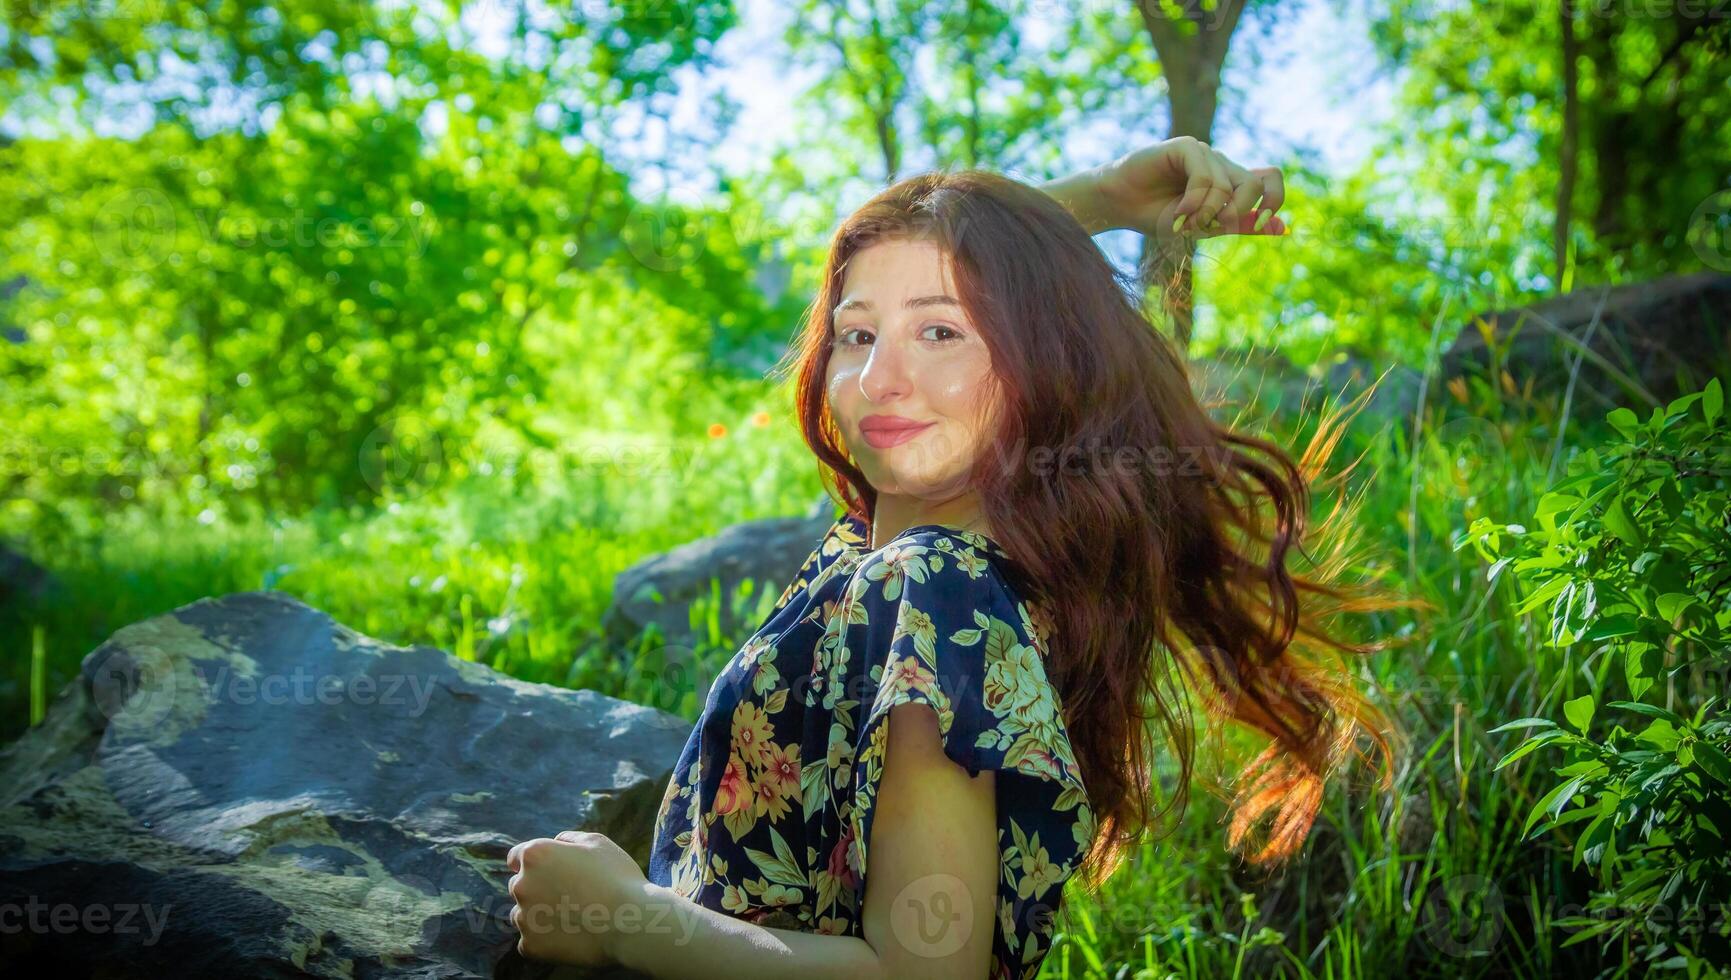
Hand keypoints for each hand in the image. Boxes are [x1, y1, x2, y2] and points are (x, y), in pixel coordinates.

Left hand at [505, 830, 651, 966]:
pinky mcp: (531, 946)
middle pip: (519, 886)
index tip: (550, 872)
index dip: (535, 864)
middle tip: (569, 896)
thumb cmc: (617, 878)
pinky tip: (569, 936)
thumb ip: (569, 839)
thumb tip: (556, 843)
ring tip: (571, 918)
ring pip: (522, 915)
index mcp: (535, 856)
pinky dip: (545, 940)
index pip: (517, 857)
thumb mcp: (597, 843)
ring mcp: (524, 918)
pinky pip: (531, 941)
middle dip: (537, 888)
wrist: (630, 922)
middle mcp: (522, 885)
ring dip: (538, 914)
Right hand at [1095, 136, 1287, 246]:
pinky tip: (1176, 213)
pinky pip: (1204, 176)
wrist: (1117, 205)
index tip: (1261, 221)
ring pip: (1228, 186)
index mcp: (1229, 182)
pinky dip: (1193, 202)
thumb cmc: (1154, 215)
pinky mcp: (1185, 146)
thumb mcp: (1203, 227)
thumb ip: (1240, 225)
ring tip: (1182, 223)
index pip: (1271, 179)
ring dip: (1207, 214)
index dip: (1274, 199)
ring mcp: (1204, 153)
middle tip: (1207, 228)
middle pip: (1255, 184)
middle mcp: (1221, 165)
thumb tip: (1283, 227)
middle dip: (1237, 213)